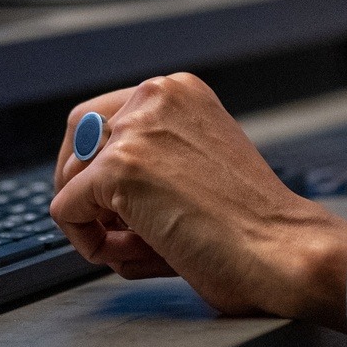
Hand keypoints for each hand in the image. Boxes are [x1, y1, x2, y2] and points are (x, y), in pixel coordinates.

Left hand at [50, 73, 346, 329]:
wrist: (281, 249)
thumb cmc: (251, 224)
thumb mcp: (198, 164)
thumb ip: (151, 160)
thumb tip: (88, 188)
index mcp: (179, 92)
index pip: (104, 114)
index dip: (98, 163)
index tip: (108, 197)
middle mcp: (155, 96)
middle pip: (77, 134)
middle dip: (83, 185)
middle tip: (107, 224)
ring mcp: (136, 130)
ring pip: (70, 176)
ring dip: (93, 219)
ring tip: (136, 247)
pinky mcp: (119, 169)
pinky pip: (65, 210)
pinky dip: (84, 241)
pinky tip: (127, 254)